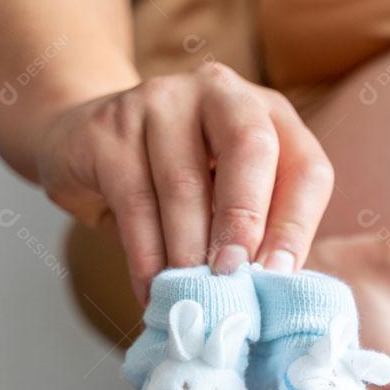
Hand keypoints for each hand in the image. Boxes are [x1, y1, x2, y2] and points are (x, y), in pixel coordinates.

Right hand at [36, 62, 332, 302]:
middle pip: (251, 149)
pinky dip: (146, 255)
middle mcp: (222, 93)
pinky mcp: (109, 127)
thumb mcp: (231, 196)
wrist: (83, 142)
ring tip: (192, 296)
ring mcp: (161, 100)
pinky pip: (134, 200)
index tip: (279, 277)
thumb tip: (276, 289)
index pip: (305, 167)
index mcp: (270, 113)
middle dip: (245, 221)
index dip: (297, 225)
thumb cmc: (180, 183)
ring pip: (184, 183)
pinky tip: (152, 289)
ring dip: (189, 251)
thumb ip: (260, 231)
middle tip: (233, 277)